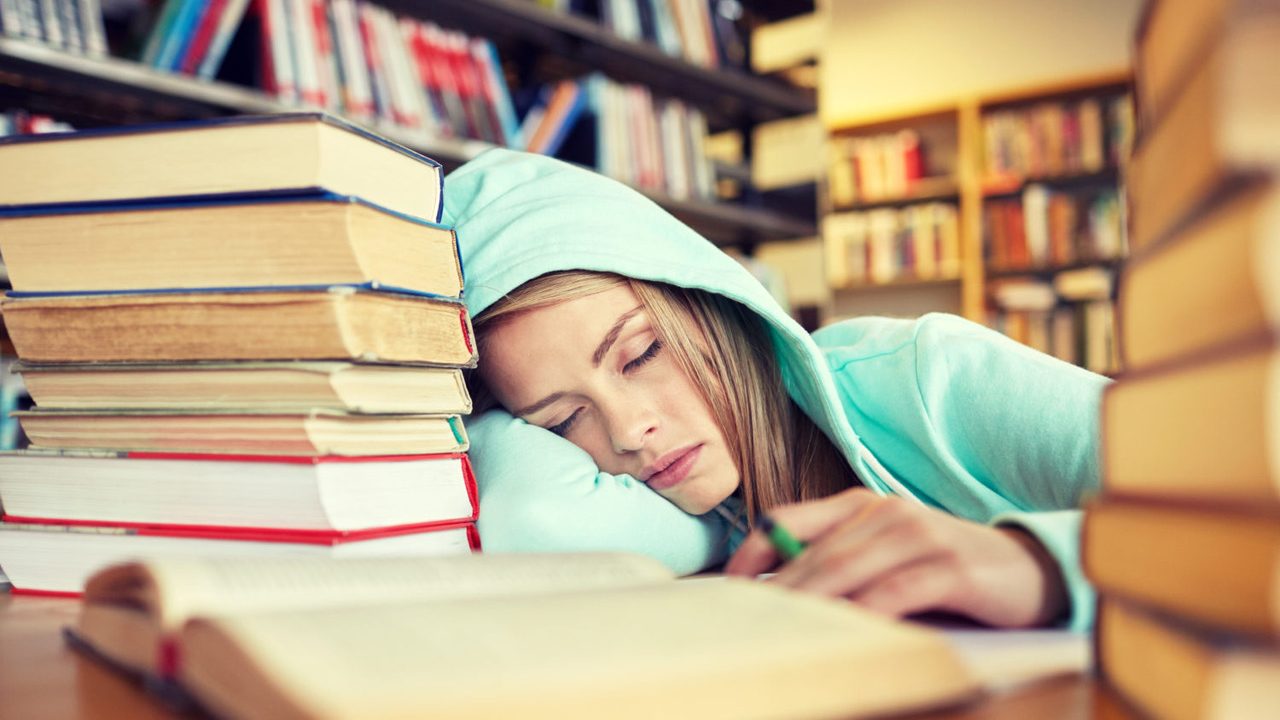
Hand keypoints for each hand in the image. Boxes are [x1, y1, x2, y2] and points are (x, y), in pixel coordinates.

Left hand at [724, 488, 1067, 627]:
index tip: (727, 586)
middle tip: (747, 621)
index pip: (788, 521)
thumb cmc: (947, 569)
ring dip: (811, 602)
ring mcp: (918, 535)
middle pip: (814, 553)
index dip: (752, 552)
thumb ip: (842, 562)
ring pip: (847, 569)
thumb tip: (781, 595)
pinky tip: (847, 630)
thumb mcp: (888, 556)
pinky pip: (896, 592)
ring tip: (781, 630)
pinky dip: (867, 612)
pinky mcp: (949, 566)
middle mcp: (885, 511)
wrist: (1031, 569)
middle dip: (777, 591)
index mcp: (861, 505)